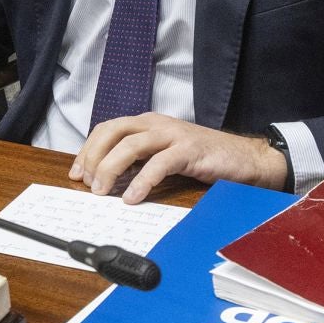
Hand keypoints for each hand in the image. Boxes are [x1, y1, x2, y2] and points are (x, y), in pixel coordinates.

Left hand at [70, 113, 287, 203]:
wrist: (247, 158)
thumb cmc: (204, 158)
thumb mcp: (164, 155)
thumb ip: (139, 161)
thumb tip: (108, 181)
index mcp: (147, 123)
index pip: (107, 129)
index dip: (87, 150)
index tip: (76, 174)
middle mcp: (156, 124)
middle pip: (112, 132)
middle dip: (93, 157)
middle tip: (86, 183)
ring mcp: (173, 135)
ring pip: (130, 144)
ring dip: (110, 168)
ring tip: (101, 192)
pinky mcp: (190, 150)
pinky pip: (159, 164)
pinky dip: (142, 181)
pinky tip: (132, 198)